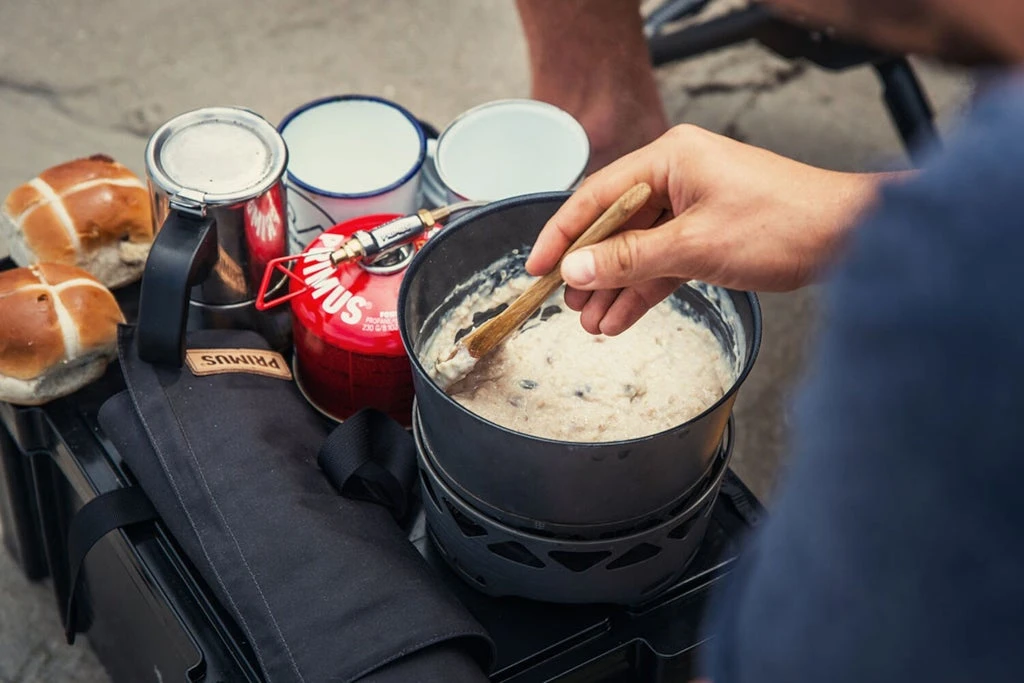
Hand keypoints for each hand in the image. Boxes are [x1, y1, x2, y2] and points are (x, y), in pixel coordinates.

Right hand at [525, 124, 894, 334]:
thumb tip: (576, 270)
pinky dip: (645, 290)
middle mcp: (678, 176)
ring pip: (639, 249)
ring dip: (616, 287)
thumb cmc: (784, 224)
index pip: (597, 196)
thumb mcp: (695, 246)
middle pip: (615, 224)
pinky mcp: (710, 234)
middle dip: (591, 269)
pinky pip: (665, 263)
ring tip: (591, 324)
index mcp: (670, 159)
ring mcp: (694, 205)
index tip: (536, 267)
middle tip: (564, 304)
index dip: (562, 233)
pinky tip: (621, 319)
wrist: (851, 237)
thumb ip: (630, 259)